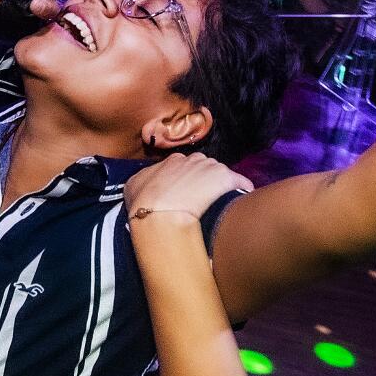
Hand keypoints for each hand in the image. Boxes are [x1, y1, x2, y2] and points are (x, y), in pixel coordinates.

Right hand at [124, 152, 253, 223]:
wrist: (162, 216)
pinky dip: (241, 189)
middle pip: (202, 167)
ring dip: (219, 186)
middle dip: (202, 180)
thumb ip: (144, 179)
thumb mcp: (133, 186)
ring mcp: (211, 167)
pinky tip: (241, 201)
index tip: (183, 193)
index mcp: (172, 161)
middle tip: (199, 199)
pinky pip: (241, 182)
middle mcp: (192, 159)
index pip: (182, 166)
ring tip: (218, 203)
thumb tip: (147, 180)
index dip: (183, 180)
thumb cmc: (144, 204)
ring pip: (219, 174)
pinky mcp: (228, 178)